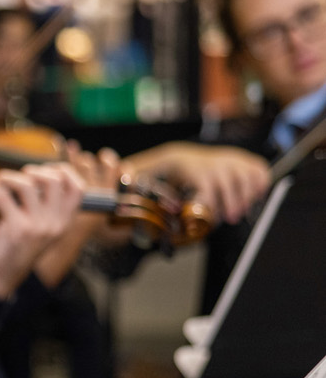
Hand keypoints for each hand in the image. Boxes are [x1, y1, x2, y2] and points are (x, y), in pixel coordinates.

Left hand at [0, 162, 85, 299]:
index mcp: (65, 223)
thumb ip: (46, 208)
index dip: (63, 171)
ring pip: (29, 184)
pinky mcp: (16, 229)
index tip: (46, 168)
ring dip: (12, 176)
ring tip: (2, 179)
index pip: (78, 189)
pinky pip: (2, 196)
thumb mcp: (41, 231)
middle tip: (21, 175)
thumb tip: (36, 175)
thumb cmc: (16, 251)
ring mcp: (38, 226)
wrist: (0, 279)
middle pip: (54, 180)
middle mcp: (56, 224)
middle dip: (36, 170)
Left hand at [124, 142, 268, 224]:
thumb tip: (119, 210)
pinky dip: (259, 184)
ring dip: (246, 194)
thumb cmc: (152, 179)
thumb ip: (130, 198)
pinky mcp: (237, 160)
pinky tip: (253, 198)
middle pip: (227, 177)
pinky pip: (256, 170)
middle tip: (227, 220)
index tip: (211, 217)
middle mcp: (205, 157)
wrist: (171, 160)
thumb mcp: (136, 187)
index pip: (203, 178)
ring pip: (244, 172)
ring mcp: (223, 157)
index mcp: (181, 163)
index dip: (210, 199)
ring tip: (236, 213)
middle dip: (230, 201)